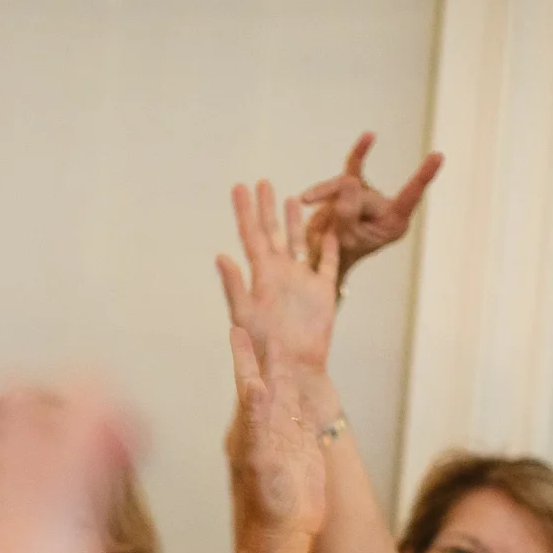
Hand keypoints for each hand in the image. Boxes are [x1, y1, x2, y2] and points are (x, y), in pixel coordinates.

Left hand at [216, 179, 337, 372]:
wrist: (292, 370)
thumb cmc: (263, 349)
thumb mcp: (245, 316)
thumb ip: (234, 286)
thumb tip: (221, 256)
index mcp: (261, 275)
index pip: (251, 236)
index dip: (244, 211)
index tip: (239, 186)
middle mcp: (281, 274)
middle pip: (273, 233)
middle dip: (266, 208)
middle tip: (262, 181)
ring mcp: (302, 282)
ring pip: (300, 243)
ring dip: (296, 222)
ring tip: (291, 198)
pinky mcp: (324, 293)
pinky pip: (328, 263)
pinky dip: (330, 245)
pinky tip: (331, 228)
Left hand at [223, 325, 325, 546]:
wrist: (284, 533)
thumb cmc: (268, 504)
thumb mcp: (262, 459)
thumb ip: (257, 423)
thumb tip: (255, 387)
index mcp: (254, 425)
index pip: (248, 380)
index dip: (243, 354)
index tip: (237, 326)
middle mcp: (268, 425)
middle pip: (268, 377)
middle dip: (263, 348)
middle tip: (259, 318)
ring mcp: (287, 434)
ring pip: (286, 390)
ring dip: (282, 364)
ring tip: (279, 337)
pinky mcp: (304, 446)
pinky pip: (302, 412)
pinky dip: (300, 392)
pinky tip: (298, 378)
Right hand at [298, 133, 440, 281]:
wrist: (322, 256)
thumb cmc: (337, 253)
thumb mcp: (344, 238)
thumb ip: (348, 211)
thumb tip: (350, 180)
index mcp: (393, 225)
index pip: (410, 197)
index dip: (422, 177)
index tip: (438, 157)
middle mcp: (386, 208)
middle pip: (365, 195)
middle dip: (342, 208)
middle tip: (330, 226)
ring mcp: (370, 197)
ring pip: (349, 183)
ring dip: (327, 191)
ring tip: (308, 199)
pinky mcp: (355, 187)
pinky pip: (355, 166)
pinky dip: (359, 154)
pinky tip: (370, 136)